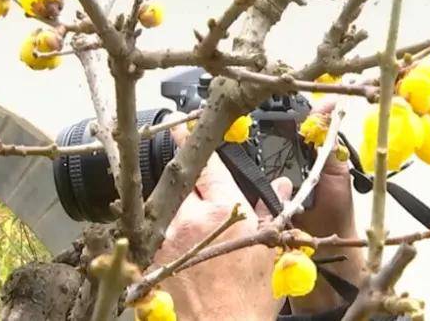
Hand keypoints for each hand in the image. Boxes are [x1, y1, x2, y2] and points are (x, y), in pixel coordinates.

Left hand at [154, 104, 364, 318]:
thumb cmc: (249, 300)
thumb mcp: (270, 252)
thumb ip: (271, 212)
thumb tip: (282, 185)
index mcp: (220, 210)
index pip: (205, 164)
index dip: (194, 142)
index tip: (184, 128)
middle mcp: (186, 217)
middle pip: (178, 182)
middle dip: (186, 182)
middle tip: (196, 190)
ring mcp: (162, 238)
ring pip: (162, 206)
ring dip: (173, 208)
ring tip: (188, 223)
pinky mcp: (147, 259)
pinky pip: (151, 233)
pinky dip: (161, 233)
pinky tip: (176, 245)